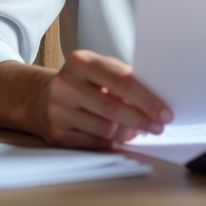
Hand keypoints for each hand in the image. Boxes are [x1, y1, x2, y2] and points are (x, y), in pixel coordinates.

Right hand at [34, 50, 172, 149]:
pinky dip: (112, 142)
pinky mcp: (57, 133)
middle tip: (158, 126)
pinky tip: (121, 137)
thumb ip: (122, 81)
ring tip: (140, 131)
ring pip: (105, 128)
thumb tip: (155, 102)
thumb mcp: (97, 70)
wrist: (40, 96)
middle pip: (113, 107)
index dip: (147, 98)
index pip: (121, 80)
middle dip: (142, 119)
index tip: (165, 111)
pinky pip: (93, 143)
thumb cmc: (80, 82)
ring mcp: (59, 110)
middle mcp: (66, 85)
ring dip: (128, 132)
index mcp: (81, 62)